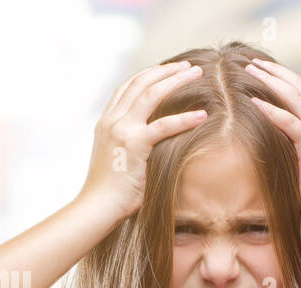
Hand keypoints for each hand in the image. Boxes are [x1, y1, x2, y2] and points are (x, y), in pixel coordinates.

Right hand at [78, 60, 207, 219]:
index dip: (149, 75)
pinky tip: (203, 115)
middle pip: (140, 83)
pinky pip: (163, 126)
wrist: (97, 207)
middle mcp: (112, 120)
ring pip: (151, 95)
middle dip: (166, 71)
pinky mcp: (134, 145)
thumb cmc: (111, 192)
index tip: (169, 69)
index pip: (128, 87)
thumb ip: (129, 145)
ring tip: (197, 74)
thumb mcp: (117, 160)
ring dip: (176, 81)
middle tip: (189, 66)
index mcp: (106, 122)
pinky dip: (185, 119)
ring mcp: (121, 130)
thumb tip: (149, 145)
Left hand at [244, 58, 300, 222]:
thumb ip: (300, 148)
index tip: (269, 69)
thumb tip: (277, 146)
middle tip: (255, 61)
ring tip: (251, 70)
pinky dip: (270, 109)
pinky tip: (253, 101)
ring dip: (271, 80)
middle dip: (277, 71)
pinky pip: (288, 121)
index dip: (289, 77)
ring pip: (295, 95)